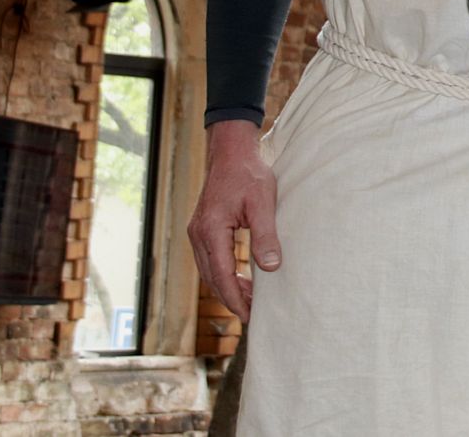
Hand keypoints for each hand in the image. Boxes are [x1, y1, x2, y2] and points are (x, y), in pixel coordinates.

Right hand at [187, 119, 280, 321]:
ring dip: (228, 287)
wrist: (231, 152)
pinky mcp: (203, 228)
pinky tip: (242, 278)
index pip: (222, 275)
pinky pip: (211, 259)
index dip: (235, 298)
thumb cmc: (249, 174)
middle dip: (231, 298)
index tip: (249, 316)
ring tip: (251, 300)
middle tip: (253, 315)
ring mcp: (197, 232)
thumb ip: (265, 236)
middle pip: (212, 277)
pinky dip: (224, 273)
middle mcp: (198, 234)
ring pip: (209, 270)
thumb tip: (271, 268)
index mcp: (210, 230)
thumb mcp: (263, 203)